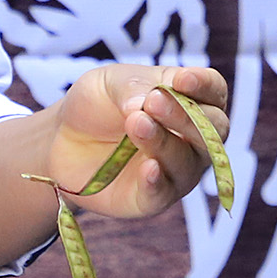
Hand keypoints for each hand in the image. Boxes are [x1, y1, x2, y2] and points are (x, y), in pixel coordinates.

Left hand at [45, 63, 229, 218]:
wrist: (62, 141)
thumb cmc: (97, 105)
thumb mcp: (108, 82)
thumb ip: (131, 87)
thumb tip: (143, 104)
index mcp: (190, 100)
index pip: (214, 91)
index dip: (204, 85)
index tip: (183, 79)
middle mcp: (193, 138)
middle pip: (212, 129)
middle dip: (185, 115)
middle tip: (153, 103)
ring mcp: (177, 170)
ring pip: (188, 161)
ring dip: (164, 142)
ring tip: (136, 124)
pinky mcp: (154, 198)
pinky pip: (163, 193)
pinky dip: (157, 181)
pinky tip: (148, 168)